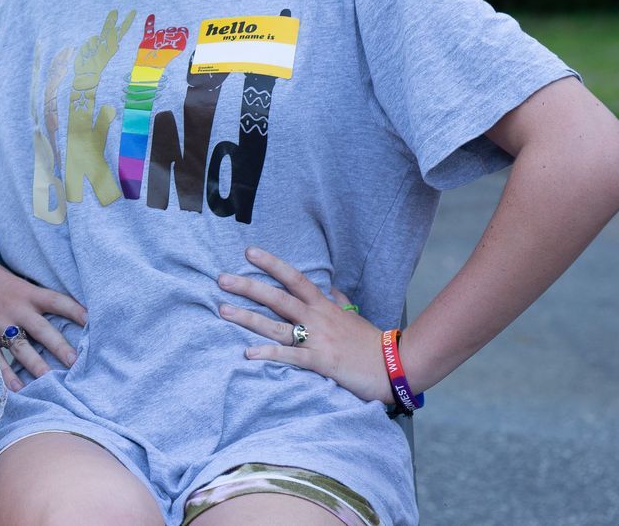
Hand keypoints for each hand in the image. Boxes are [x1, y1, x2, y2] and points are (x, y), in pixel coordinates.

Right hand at [0, 260, 86, 391]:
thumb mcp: (12, 279)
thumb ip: (32, 295)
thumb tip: (58, 310)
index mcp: (26, 292)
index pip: (57, 301)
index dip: (75, 311)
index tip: (93, 322)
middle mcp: (15, 308)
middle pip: (42, 329)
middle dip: (59, 346)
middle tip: (75, 362)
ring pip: (20, 347)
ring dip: (35, 365)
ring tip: (49, 381)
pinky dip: (5, 374)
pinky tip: (15, 389)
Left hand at [218, 246, 393, 405]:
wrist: (397, 366)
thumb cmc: (372, 342)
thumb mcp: (353, 315)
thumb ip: (337, 300)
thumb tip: (328, 287)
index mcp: (324, 306)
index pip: (294, 278)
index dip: (271, 264)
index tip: (248, 252)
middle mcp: (318, 319)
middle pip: (278, 298)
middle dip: (248, 288)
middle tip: (221, 279)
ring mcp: (318, 340)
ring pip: (277, 326)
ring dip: (248, 318)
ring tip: (222, 310)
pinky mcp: (322, 362)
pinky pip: (291, 357)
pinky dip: (269, 354)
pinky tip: (248, 353)